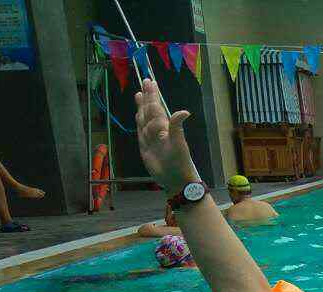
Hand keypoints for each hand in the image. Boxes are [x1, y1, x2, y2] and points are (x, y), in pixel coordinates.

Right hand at [134, 79, 197, 193]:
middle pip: (150, 109)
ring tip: (140, 94)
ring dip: (142, 106)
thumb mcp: (178, 143)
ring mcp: (150, 137)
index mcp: (165, 126)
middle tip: (146, 81)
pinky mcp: (144, 145)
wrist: (174, 179)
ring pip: (144, 118)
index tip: (150, 82)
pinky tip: (138, 114)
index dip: (153, 95)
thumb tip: (184, 112)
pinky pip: (141, 130)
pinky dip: (139, 121)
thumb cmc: (179, 161)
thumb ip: (177, 126)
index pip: (156, 107)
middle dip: (148, 96)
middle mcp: (157, 129)